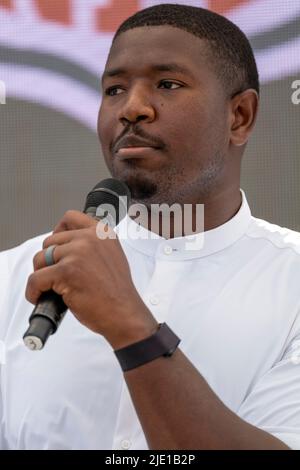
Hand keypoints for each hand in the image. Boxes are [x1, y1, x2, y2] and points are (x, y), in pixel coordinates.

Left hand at [25, 210, 157, 348]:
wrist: (124, 314)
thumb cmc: (117, 292)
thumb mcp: (111, 256)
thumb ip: (92, 245)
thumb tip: (66, 246)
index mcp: (102, 233)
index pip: (70, 217)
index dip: (58, 231)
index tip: (57, 245)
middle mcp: (90, 238)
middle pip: (50, 241)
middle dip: (49, 260)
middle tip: (57, 276)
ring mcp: (77, 253)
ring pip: (40, 259)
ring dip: (41, 275)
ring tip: (52, 288)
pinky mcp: (66, 271)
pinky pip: (36, 278)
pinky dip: (34, 291)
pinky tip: (42, 297)